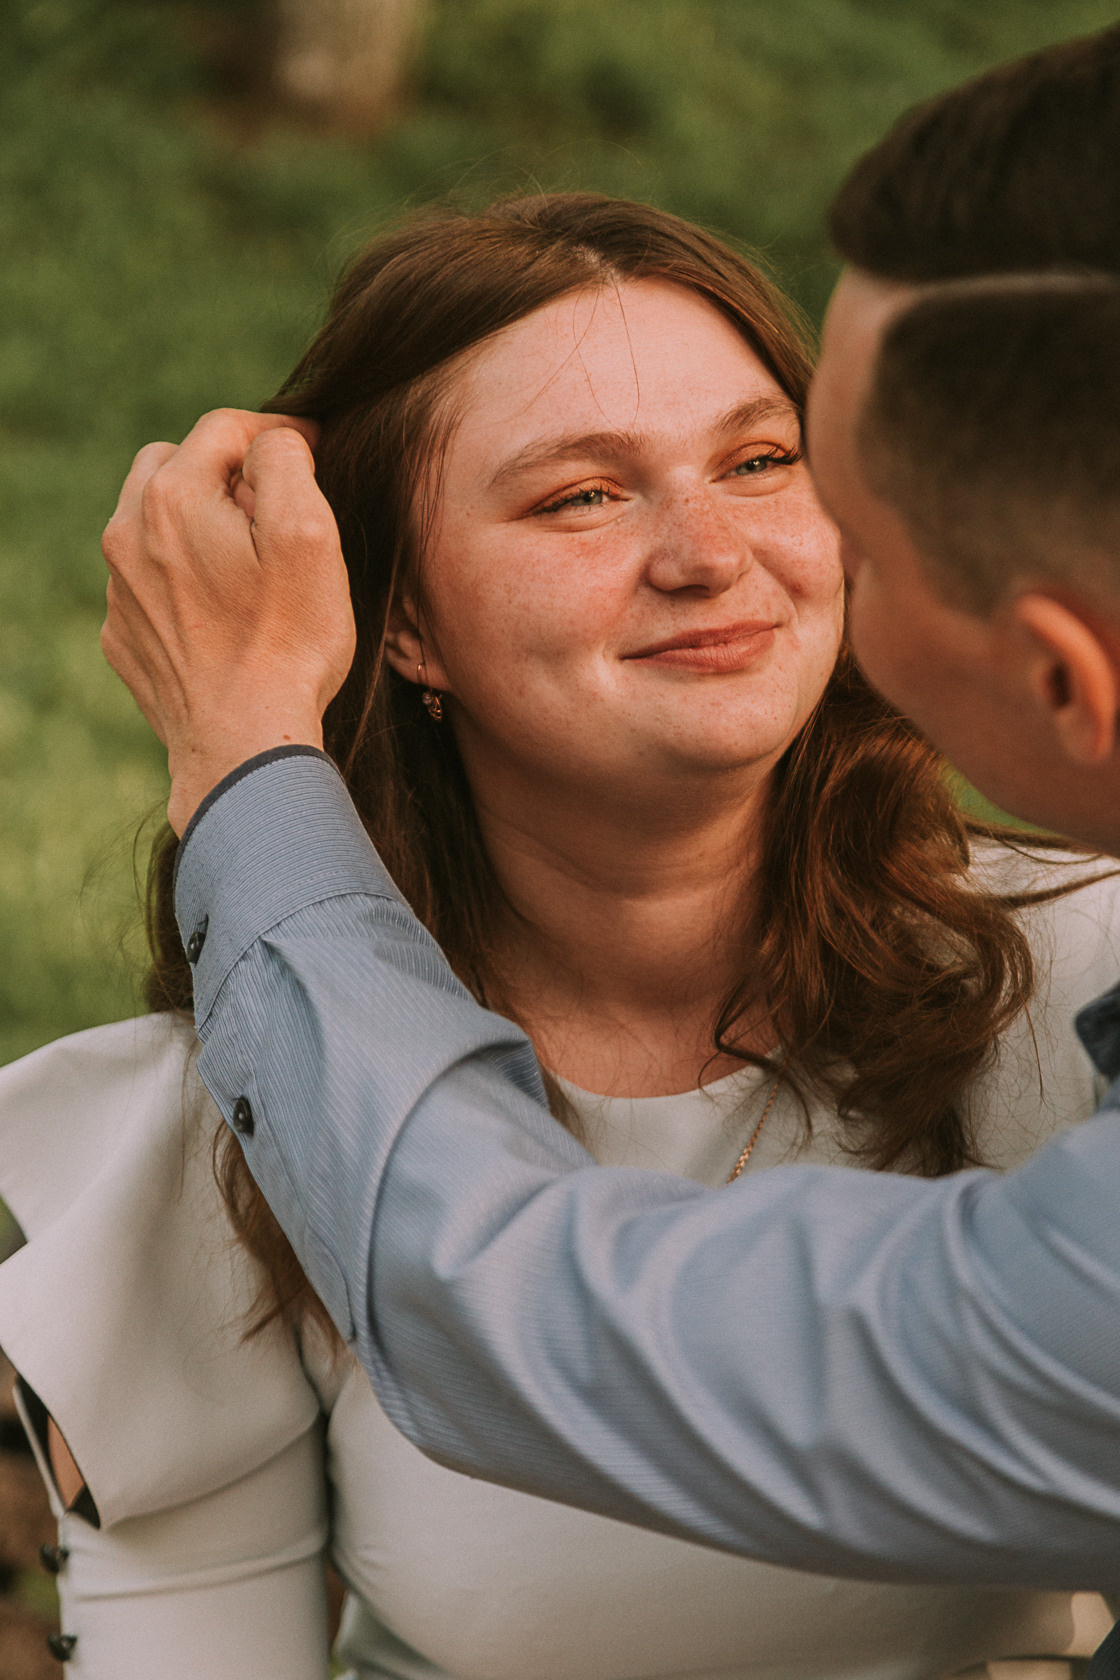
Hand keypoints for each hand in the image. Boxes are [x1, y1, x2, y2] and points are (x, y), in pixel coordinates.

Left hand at [101, 409, 355, 833]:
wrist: (242, 746)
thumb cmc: (287, 644)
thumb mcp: (308, 535)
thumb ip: (285, 462)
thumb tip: (273, 441)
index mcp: (173, 498)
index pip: (225, 428)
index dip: (278, 434)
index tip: (316, 453)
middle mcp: (128, 534)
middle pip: (174, 464)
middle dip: (223, 472)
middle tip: (275, 510)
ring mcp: (121, 589)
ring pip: (153, 521)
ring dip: (198, 524)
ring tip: (249, 563)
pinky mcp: (124, 635)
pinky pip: (149, 580)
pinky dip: (182, 578)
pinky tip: (225, 613)